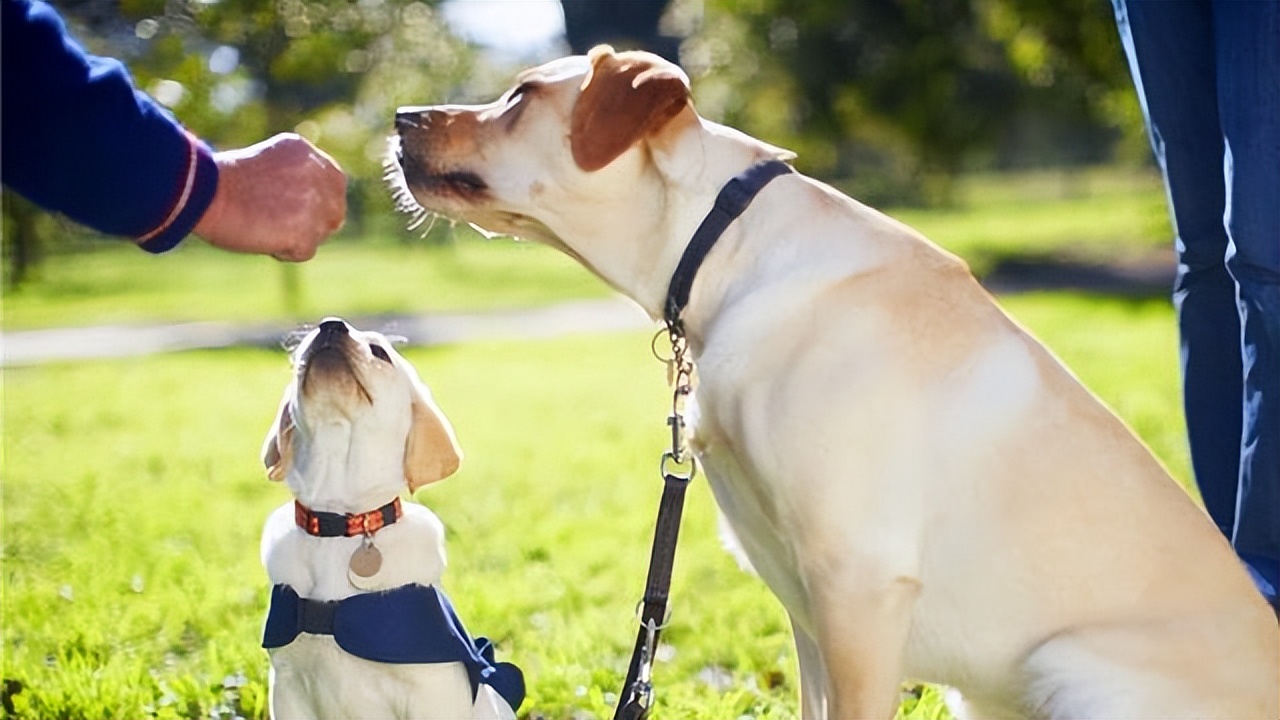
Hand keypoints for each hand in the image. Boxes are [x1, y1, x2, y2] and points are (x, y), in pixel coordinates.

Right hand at [193, 133, 346, 260]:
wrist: (203, 193)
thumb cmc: (222, 183)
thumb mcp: (266, 166)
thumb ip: (293, 178)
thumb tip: (308, 205)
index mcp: (305, 152)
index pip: (333, 183)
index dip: (317, 202)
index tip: (294, 211)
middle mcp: (317, 173)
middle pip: (334, 211)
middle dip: (314, 223)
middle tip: (280, 226)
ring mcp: (315, 203)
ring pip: (322, 232)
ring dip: (297, 236)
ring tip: (264, 227)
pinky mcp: (306, 231)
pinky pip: (305, 251)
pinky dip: (284, 251)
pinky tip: (262, 238)